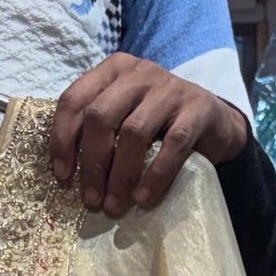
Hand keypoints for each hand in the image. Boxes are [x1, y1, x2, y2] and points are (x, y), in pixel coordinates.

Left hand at [50, 55, 249, 218]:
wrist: (212, 121)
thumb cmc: (157, 123)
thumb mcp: (123, 116)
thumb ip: (96, 131)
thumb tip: (65, 174)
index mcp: (113, 71)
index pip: (75, 99)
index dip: (62, 139)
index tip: (63, 176)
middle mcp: (139, 73)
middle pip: (101, 116)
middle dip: (92, 162)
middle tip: (91, 198)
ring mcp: (170, 88)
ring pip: (134, 132)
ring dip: (120, 175)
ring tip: (114, 204)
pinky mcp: (197, 109)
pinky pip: (172, 145)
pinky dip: (155, 175)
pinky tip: (143, 198)